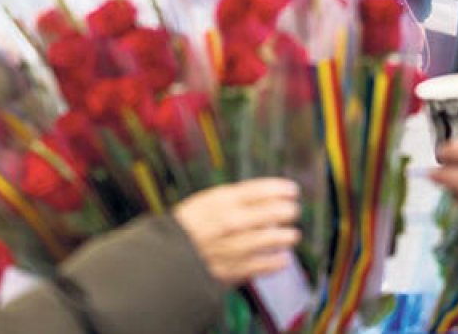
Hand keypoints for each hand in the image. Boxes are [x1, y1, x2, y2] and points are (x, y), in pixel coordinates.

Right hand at [173, 178, 300, 285]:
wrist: (164, 260)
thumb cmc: (185, 229)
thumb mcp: (203, 203)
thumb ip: (231, 200)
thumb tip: (262, 198)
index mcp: (220, 201)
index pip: (259, 190)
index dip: (280, 189)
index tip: (292, 190)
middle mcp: (230, 221)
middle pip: (270, 212)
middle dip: (287, 211)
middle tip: (293, 211)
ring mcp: (234, 246)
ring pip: (271, 239)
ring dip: (286, 237)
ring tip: (293, 235)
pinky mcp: (234, 268)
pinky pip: (264, 265)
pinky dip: (277, 262)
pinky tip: (283, 259)